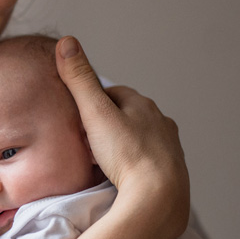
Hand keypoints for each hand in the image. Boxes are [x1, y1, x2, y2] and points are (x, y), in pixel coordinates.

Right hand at [55, 36, 189, 238]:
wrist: (158, 197)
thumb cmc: (125, 154)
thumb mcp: (95, 113)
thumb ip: (79, 80)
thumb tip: (67, 41)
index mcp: (142, 104)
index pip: (113, 93)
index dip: (93, 101)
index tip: (78, 116)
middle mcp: (160, 121)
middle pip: (128, 115)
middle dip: (109, 122)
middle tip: (87, 139)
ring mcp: (169, 147)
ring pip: (140, 138)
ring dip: (123, 143)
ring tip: (104, 159)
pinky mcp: (172, 171)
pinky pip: (149, 160)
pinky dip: (135, 163)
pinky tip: (124, 175)